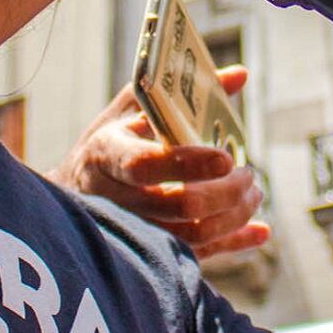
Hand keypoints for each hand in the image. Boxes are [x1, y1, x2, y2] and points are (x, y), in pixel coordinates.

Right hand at [48, 68, 269, 259]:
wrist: (73, 192)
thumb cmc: (110, 141)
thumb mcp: (132, 108)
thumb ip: (179, 90)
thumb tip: (240, 75)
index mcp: (106, 153)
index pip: (144, 164)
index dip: (188, 165)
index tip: (227, 158)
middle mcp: (114, 197)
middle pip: (177, 206)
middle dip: (225, 192)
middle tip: (249, 174)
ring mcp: (129, 232)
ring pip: (190, 237)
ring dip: (234, 218)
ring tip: (254, 194)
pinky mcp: (146, 254)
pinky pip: (195, 256)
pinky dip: (233, 244)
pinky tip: (259, 230)